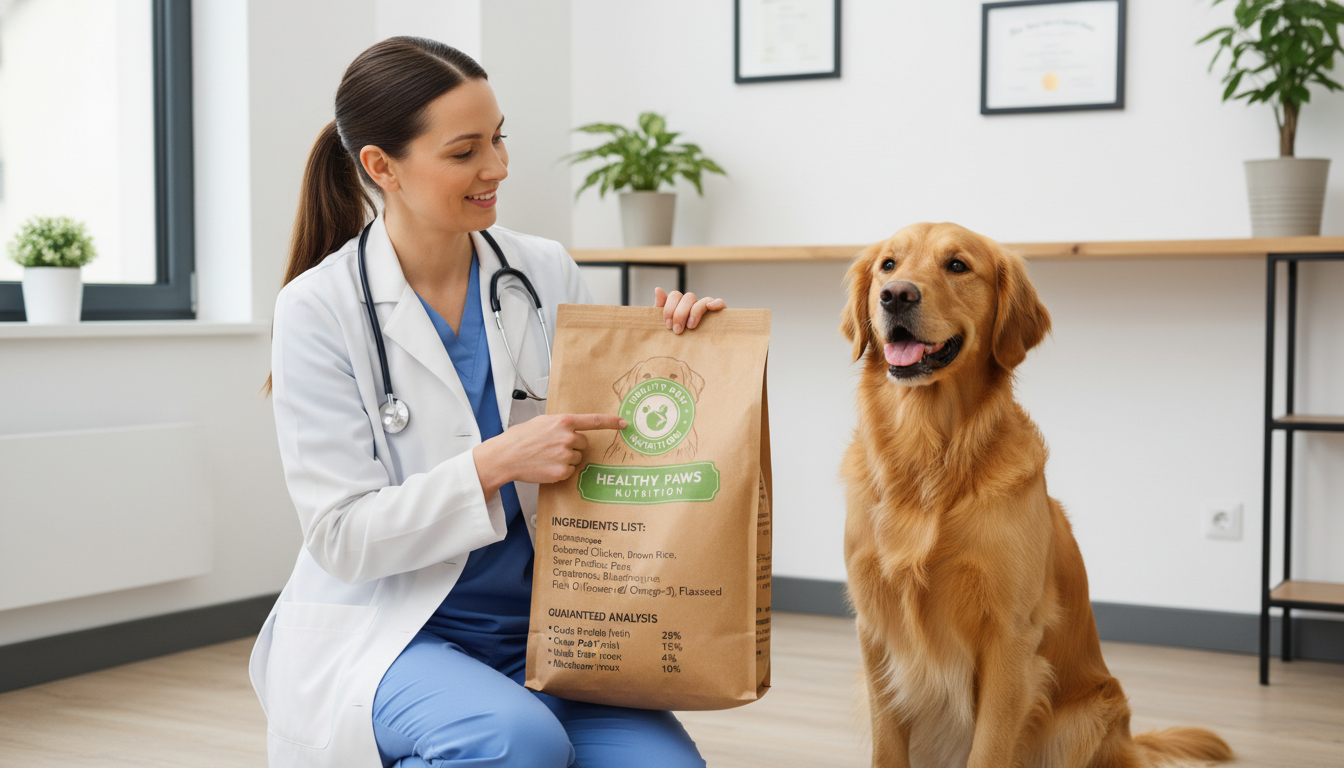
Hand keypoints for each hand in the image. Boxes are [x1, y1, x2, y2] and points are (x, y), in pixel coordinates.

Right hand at [473, 413, 625, 497]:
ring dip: (566, 458)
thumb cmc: (520, 438)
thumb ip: (561, 425)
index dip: (611, 422)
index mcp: (563, 421)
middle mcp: (568, 437)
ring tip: (546, 456)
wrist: (506, 456)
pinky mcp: (562, 471)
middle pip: (583, 443)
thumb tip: (573, 430)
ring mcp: (566, 455)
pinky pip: (570, 471)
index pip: (594, 421)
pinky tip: (546, 466)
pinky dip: (561, 470)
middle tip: (553, 447)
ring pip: (577, 458)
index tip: (623, 423)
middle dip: (572, 445)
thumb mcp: (542, 422)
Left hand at [655, 287, 726, 333]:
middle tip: (677, 330)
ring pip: (703, 300)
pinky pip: (720, 302)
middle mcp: (694, 304)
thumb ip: (660, 308)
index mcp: (680, 305)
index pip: (675, 295)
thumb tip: (658, 289)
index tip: (668, 325)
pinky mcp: (720, 313)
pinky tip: (710, 307)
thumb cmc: (677, 339)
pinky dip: (716, 303)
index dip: (670, 308)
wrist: (692, 354)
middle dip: (680, 314)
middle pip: (688, 297)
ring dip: (695, 312)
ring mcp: (707, 308)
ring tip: (690, 327)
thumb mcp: (665, 325)